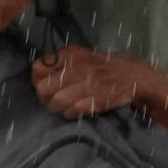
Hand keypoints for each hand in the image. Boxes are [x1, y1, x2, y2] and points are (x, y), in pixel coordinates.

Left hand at [29, 46, 159, 117]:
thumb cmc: (100, 65)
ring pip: (57, 101)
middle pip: (44, 88)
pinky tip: (72, 112)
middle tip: (48, 100)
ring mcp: (88, 84)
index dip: (36, 80)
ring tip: (60, 108)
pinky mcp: (97, 99)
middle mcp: (77, 68)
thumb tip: (35, 73)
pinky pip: (74, 110)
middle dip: (43, 97)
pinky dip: (69, 113)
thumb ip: (58, 62)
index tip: (41, 85)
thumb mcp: (79, 55)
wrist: (132, 75)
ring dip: (55, 107)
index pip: (39, 68)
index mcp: (70, 55)